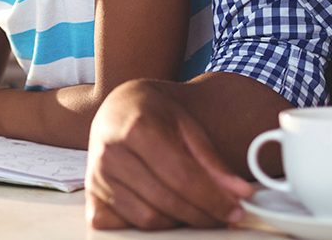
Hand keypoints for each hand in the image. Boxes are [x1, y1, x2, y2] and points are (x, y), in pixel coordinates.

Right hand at [86, 79, 252, 229]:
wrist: (120, 106)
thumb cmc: (154, 114)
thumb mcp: (188, 126)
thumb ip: (212, 162)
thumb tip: (240, 194)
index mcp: (136, 128)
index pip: (182, 177)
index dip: (212, 199)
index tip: (234, 211)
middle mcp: (111, 152)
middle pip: (165, 201)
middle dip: (201, 214)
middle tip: (222, 216)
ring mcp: (97, 175)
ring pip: (145, 218)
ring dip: (177, 222)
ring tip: (194, 210)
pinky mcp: (91, 193)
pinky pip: (122, 224)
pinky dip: (145, 225)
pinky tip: (162, 211)